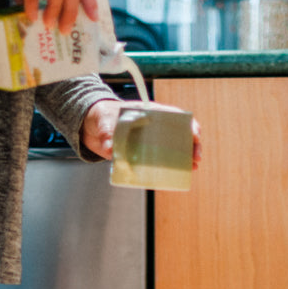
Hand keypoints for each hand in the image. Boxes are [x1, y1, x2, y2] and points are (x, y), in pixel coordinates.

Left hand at [81, 99, 203, 169]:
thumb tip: (109, 148)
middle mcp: (154, 126)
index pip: (175, 116)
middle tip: (196, 158)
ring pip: (174, 148)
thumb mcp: (103, 122)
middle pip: (180, 133)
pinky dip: (169, 168)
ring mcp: (149, 140)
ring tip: (193, 168)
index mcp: (149, 113)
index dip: (188, 124)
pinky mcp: (142, 154)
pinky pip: (159, 160)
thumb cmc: (101, 117)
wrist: (91, 127)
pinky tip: (177, 176)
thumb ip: (106, 133)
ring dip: (185, 158)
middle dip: (192, 145)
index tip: (194, 135)